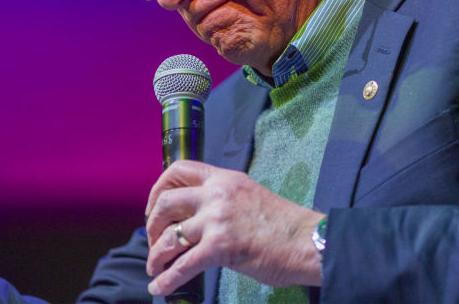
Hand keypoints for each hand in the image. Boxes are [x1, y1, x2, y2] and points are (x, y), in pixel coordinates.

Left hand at [144, 160, 324, 296]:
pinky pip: (182, 265)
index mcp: (224, 179)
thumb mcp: (249, 197)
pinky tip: (159, 288)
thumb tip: (198, 219)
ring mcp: (217, 220)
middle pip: (166, 202)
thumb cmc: (283, 226)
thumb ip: (223, 201)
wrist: (306, 241)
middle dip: (152, 225)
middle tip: (153, 241)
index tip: (154, 207)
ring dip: (155, 255)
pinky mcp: (220, 247)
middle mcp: (217, 194)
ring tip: (154, 267)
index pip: (180, 170)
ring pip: (169, 235)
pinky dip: (166, 279)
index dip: (159, 188)